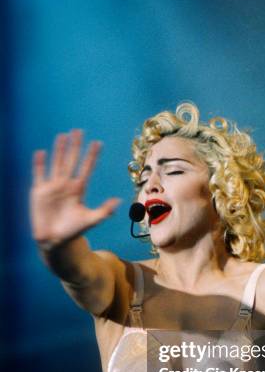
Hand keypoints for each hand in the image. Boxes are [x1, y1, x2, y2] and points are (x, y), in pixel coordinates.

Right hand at [30, 130, 120, 246]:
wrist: (55, 241)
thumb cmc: (73, 231)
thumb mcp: (91, 220)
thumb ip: (104, 211)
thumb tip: (118, 201)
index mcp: (78, 189)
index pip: (86, 168)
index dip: (92, 156)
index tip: (98, 143)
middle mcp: (66, 185)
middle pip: (71, 161)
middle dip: (75, 146)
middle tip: (79, 131)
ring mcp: (52, 187)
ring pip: (56, 163)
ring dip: (59, 150)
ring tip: (63, 136)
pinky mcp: (39, 192)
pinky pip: (39, 175)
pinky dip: (39, 164)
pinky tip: (41, 153)